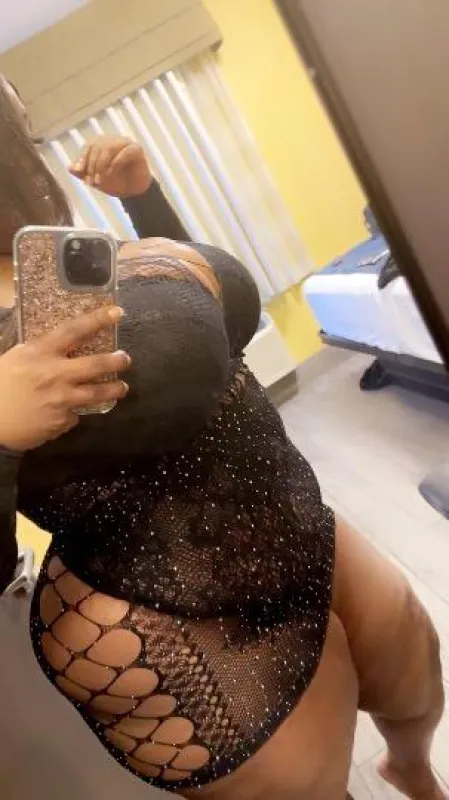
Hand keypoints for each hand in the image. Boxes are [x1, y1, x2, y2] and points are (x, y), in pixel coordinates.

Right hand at [0, 307, 129, 451]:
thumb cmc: (0, 385)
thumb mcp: (16, 358)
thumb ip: (39, 352)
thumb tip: (60, 345)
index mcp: (40, 353)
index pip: (74, 330)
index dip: (97, 319)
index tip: (117, 312)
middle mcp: (54, 374)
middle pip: (96, 364)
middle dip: (116, 361)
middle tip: (126, 359)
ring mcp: (60, 399)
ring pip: (96, 393)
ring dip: (114, 389)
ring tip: (122, 387)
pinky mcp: (61, 420)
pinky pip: (75, 415)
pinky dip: (74, 412)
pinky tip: (67, 412)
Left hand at [69, 136, 151, 197]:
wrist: (132, 193)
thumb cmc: (115, 183)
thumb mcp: (95, 179)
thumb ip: (83, 173)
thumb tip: (69, 168)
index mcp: (102, 144)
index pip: (89, 146)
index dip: (82, 157)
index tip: (79, 170)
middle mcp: (113, 140)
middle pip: (97, 146)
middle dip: (92, 165)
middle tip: (92, 181)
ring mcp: (125, 143)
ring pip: (109, 147)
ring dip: (101, 165)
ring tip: (100, 180)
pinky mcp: (136, 149)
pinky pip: (125, 152)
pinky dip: (116, 162)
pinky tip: (111, 173)